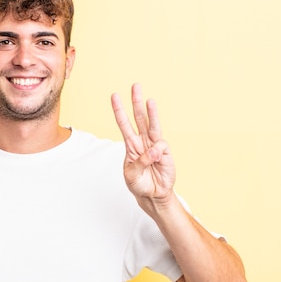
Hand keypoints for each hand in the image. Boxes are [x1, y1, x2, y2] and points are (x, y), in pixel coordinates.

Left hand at [111, 83, 175, 212]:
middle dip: (136, 102)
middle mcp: (142, 141)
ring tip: (149, 101)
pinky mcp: (165, 152)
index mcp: (130, 145)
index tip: (114, 96)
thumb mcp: (131, 175)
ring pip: (152, 125)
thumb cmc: (139, 184)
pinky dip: (157, 150)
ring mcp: (154, 145)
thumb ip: (140, 162)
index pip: (124, 124)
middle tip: (135, 86)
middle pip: (138, 118)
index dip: (119, 110)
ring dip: (151, 113)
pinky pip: (161, 145)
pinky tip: (157, 159)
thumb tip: (154, 149)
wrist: (153, 195)